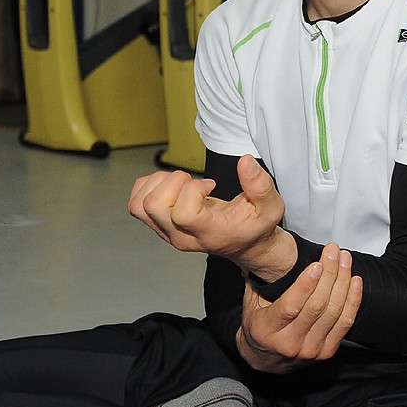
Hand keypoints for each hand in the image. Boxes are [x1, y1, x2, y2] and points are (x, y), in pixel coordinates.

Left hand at [127, 155, 291, 274]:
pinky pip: (135, 203)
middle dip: (172, 183)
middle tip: (193, 182)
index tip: (210, 185)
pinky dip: (148, 186)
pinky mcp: (158, 225)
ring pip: (139, 205)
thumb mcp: (271, 207)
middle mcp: (182, 236)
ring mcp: (166, 232)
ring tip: (182, 184)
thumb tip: (245, 161)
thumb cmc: (255, 226)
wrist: (244, 244)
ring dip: (158, 184)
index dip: (193, 190)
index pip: (183, 214)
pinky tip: (172, 186)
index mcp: (208, 233)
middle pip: (153, 207)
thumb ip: (261, 186)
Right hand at [236, 244, 362, 372]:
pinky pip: (345, 323)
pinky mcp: (326, 352)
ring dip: (342, 282)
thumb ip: (257, 280)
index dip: (306, 285)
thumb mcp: (250, 305)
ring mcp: (310, 350)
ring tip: (344, 260)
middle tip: (333, 252)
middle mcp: (289, 343)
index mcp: (266, 330)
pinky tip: (355, 281)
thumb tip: (261, 252)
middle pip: (317, 306)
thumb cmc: (258, 327)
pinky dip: (353, 300)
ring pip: (333, 312)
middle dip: (329, 274)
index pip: (290, 307)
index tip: (316, 264)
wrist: (265, 361)